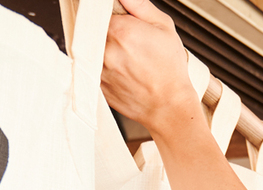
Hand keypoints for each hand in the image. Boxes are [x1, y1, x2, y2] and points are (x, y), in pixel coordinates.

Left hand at [102, 0, 198, 136]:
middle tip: (127, 41)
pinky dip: (104, 65)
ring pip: (92, 49)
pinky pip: (94, 67)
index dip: (110, 15)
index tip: (120, 21)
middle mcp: (105, 50)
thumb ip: (139, 5)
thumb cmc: (170, 70)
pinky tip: (123, 70)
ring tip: (127, 57)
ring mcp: (98, 69)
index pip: (100, 10)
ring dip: (105, 49)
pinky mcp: (97, 84)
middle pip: (94, 29)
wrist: (168, 106)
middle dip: (108, 32)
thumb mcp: (163, 27)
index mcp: (120, 31)